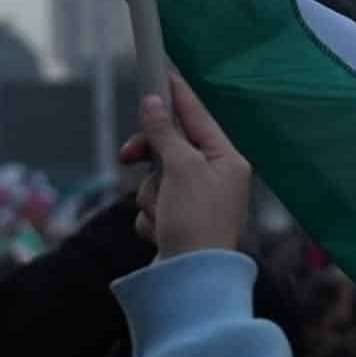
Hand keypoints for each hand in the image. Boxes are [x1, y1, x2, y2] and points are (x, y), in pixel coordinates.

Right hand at [117, 74, 249, 257]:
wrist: (191, 282)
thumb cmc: (196, 221)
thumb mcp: (181, 169)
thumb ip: (165, 134)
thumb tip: (153, 103)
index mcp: (227, 160)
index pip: (197, 117)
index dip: (175, 96)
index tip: (158, 74)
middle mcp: (215, 179)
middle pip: (172, 149)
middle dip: (150, 158)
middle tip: (128, 156)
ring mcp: (197, 204)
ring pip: (157, 180)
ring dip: (150, 195)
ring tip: (161, 213)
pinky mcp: (180, 226)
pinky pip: (154, 206)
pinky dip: (152, 217)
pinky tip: (162, 233)